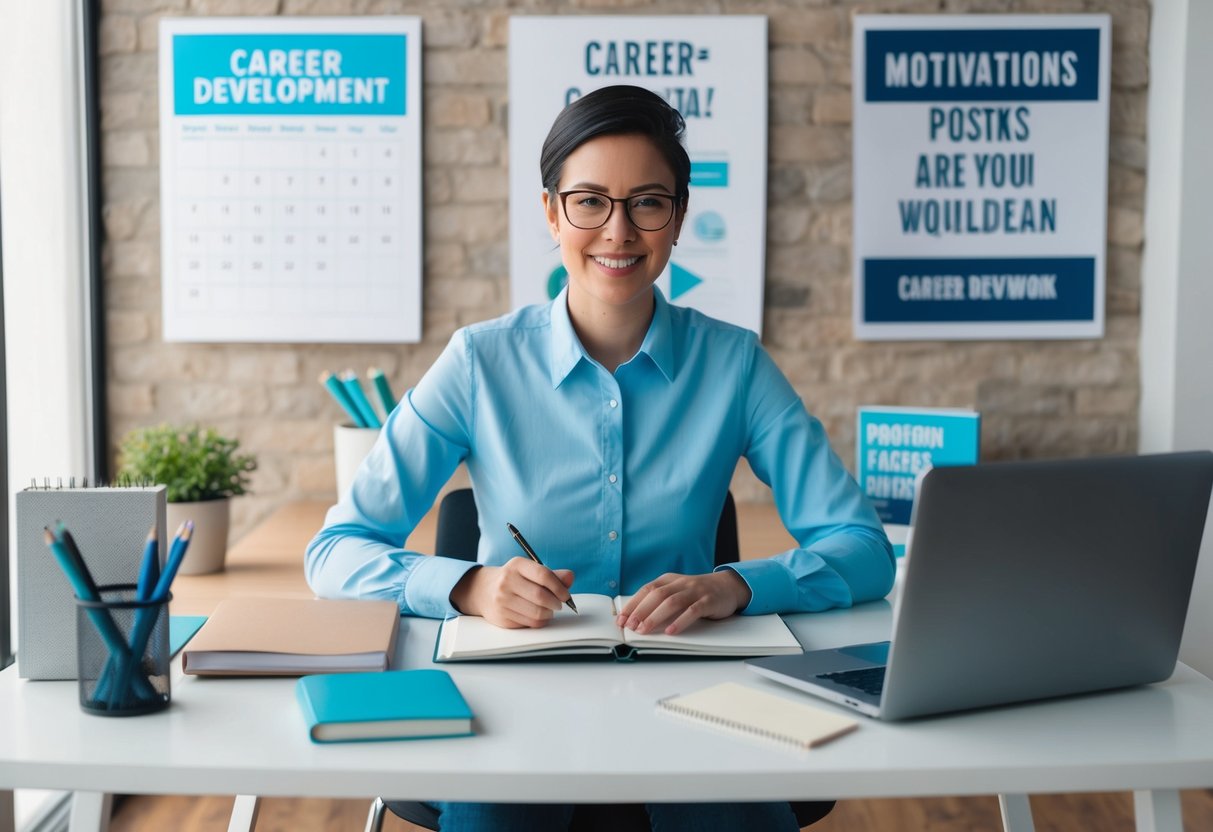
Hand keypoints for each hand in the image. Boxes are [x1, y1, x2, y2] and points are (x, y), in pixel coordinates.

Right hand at [449, 557, 574, 628]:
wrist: (484, 591)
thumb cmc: (515, 580)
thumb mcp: (530, 571)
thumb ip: (552, 575)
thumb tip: (570, 577)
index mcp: (517, 565)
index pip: (543, 575)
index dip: (559, 587)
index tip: (566, 595)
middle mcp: (507, 581)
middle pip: (541, 596)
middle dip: (556, 603)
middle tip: (559, 604)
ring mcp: (502, 600)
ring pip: (536, 613)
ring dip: (549, 614)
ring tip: (549, 610)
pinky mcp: (502, 617)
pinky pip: (529, 623)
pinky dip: (539, 621)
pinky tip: (537, 615)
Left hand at [615, 570, 751, 635]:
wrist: (728, 586)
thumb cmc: (697, 593)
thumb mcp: (677, 591)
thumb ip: (660, 600)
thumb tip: (636, 618)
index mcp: (669, 580)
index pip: (646, 590)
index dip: (632, 604)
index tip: (621, 619)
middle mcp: (680, 583)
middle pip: (656, 595)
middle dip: (640, 611)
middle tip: (630, 627)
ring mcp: (695, 591)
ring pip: (672, 602)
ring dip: (655, 617)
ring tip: (644, 630)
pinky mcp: (708, 601)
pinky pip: (693, 611)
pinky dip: (680, 621)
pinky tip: (671, 631)